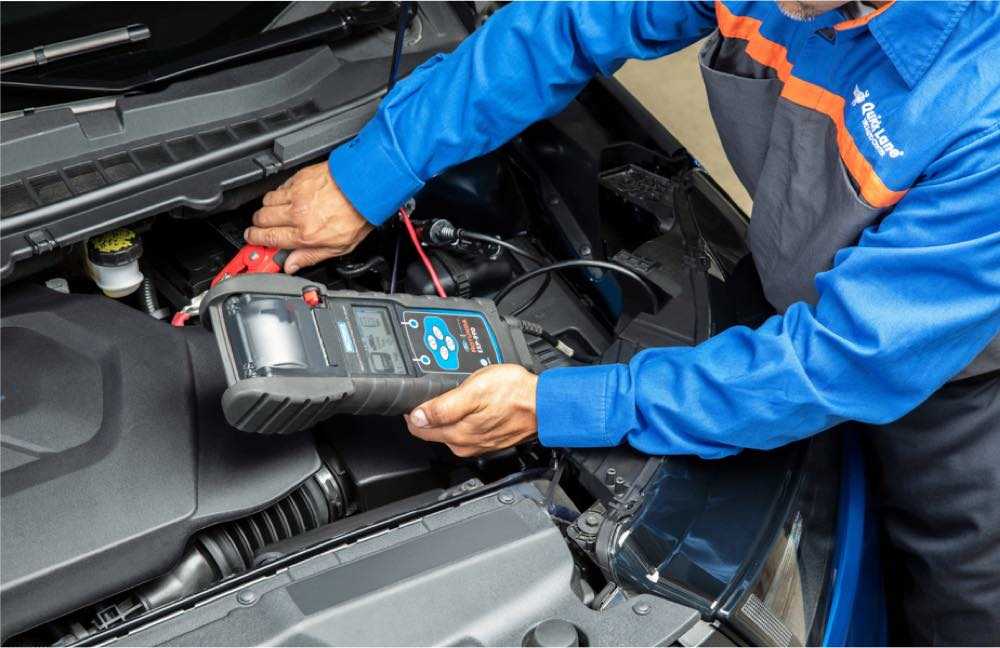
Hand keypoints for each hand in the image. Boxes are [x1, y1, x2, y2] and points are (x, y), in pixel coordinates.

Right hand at [244, 162, 373, 272]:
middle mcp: (298, 214)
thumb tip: (291, 265)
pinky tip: (289, 199)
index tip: (252, 242)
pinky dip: (280, 194)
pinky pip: (279, 186)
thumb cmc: (357, 215)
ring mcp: (297, 194)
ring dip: (268, 209)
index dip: (255, 242)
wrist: (366, 187)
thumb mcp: (338, 248)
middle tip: (263, 229)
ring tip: (277, 214)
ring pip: (267, 202)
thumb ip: (310, 256)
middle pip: (261, 219)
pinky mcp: (300, 178)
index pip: (269, 239)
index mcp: (306, 234)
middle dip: (258, 226)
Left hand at [405, 364, 538, 456]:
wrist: (545, 405)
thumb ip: (443, 406)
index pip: (419, 428)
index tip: (414, 397)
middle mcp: (465, 444)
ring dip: (444, 416)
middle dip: (426, 414)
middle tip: (431, 392)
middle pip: (432, 431)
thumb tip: (418, 416)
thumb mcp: (475, 390)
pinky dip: (461, 419)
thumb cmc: (515, 394)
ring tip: (449, 396)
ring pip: (448, 431)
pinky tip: (469, 407)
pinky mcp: (489, 440)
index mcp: (458, 434)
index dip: (413, 411)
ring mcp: (478, 444)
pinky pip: (465, 431)